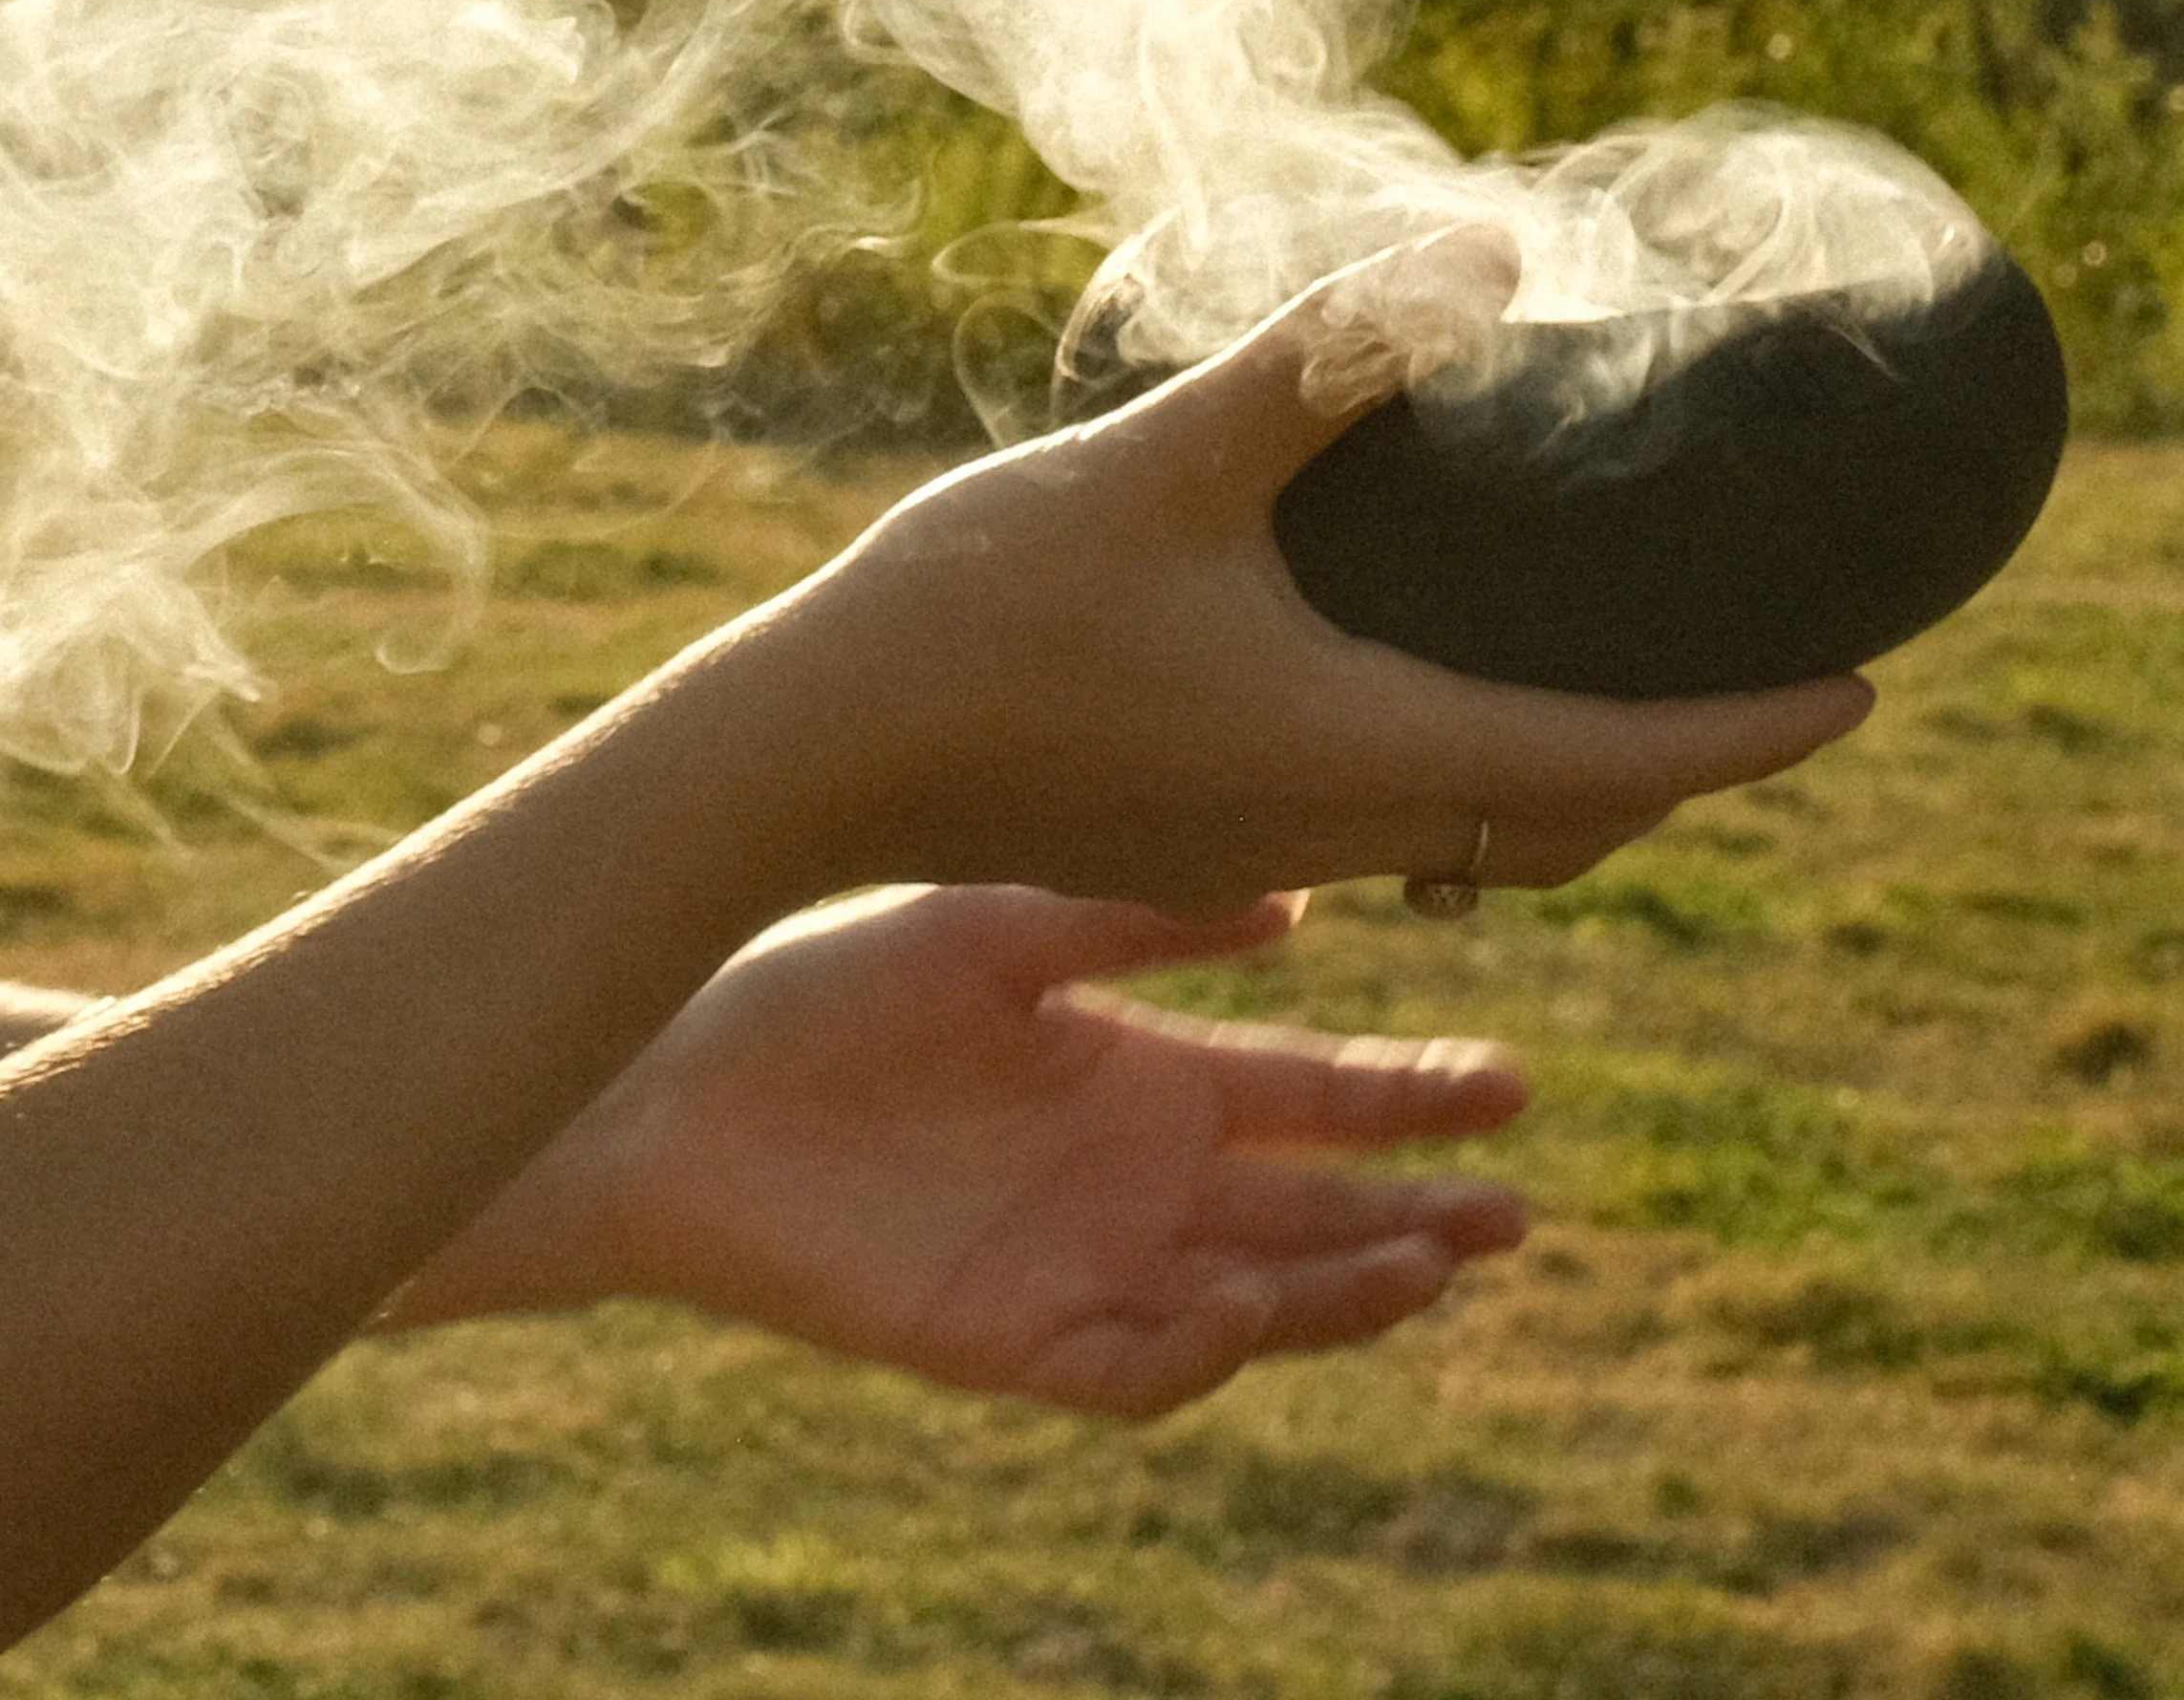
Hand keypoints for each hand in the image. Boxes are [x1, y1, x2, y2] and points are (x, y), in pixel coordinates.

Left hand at [380, 883, 1529, 1418]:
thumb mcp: (1003, 925)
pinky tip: (1243, 1304)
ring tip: (1427, 1263)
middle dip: (1413, 1216)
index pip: (1310, 1100)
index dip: (1411, 1098)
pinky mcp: (1009, 1340)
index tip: (1511, 1085)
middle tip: (1510, 1209)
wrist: (678, 1088)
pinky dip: (1199, 1353)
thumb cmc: (825, 986)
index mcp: (1141, 1076)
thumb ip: (1142, 916)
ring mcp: (1078, 1268)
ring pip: (1248, 1303)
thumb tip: (1299, 902)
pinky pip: (1132, 1371)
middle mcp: (1130, 1182)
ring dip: (1338, 1295)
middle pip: (1308, 1215)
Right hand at [767, 230, 1874, 910]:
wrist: (806, 761)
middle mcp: (1328, 823)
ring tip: (1623, 688)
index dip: (1751, 732)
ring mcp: (1256, 847)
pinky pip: (1388, 829)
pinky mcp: (1190, 837)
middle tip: (1765, 687)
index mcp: (1354, 746)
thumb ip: (1326, 354)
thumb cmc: (977, 614)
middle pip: (1569, 825)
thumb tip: (1487, 253)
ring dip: (1578, 779)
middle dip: (1686, 767)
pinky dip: (1466, 780)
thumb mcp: (1166, 460)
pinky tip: (1421, 694)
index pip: (1616, 763)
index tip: (1862, 690)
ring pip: (1480, 842)